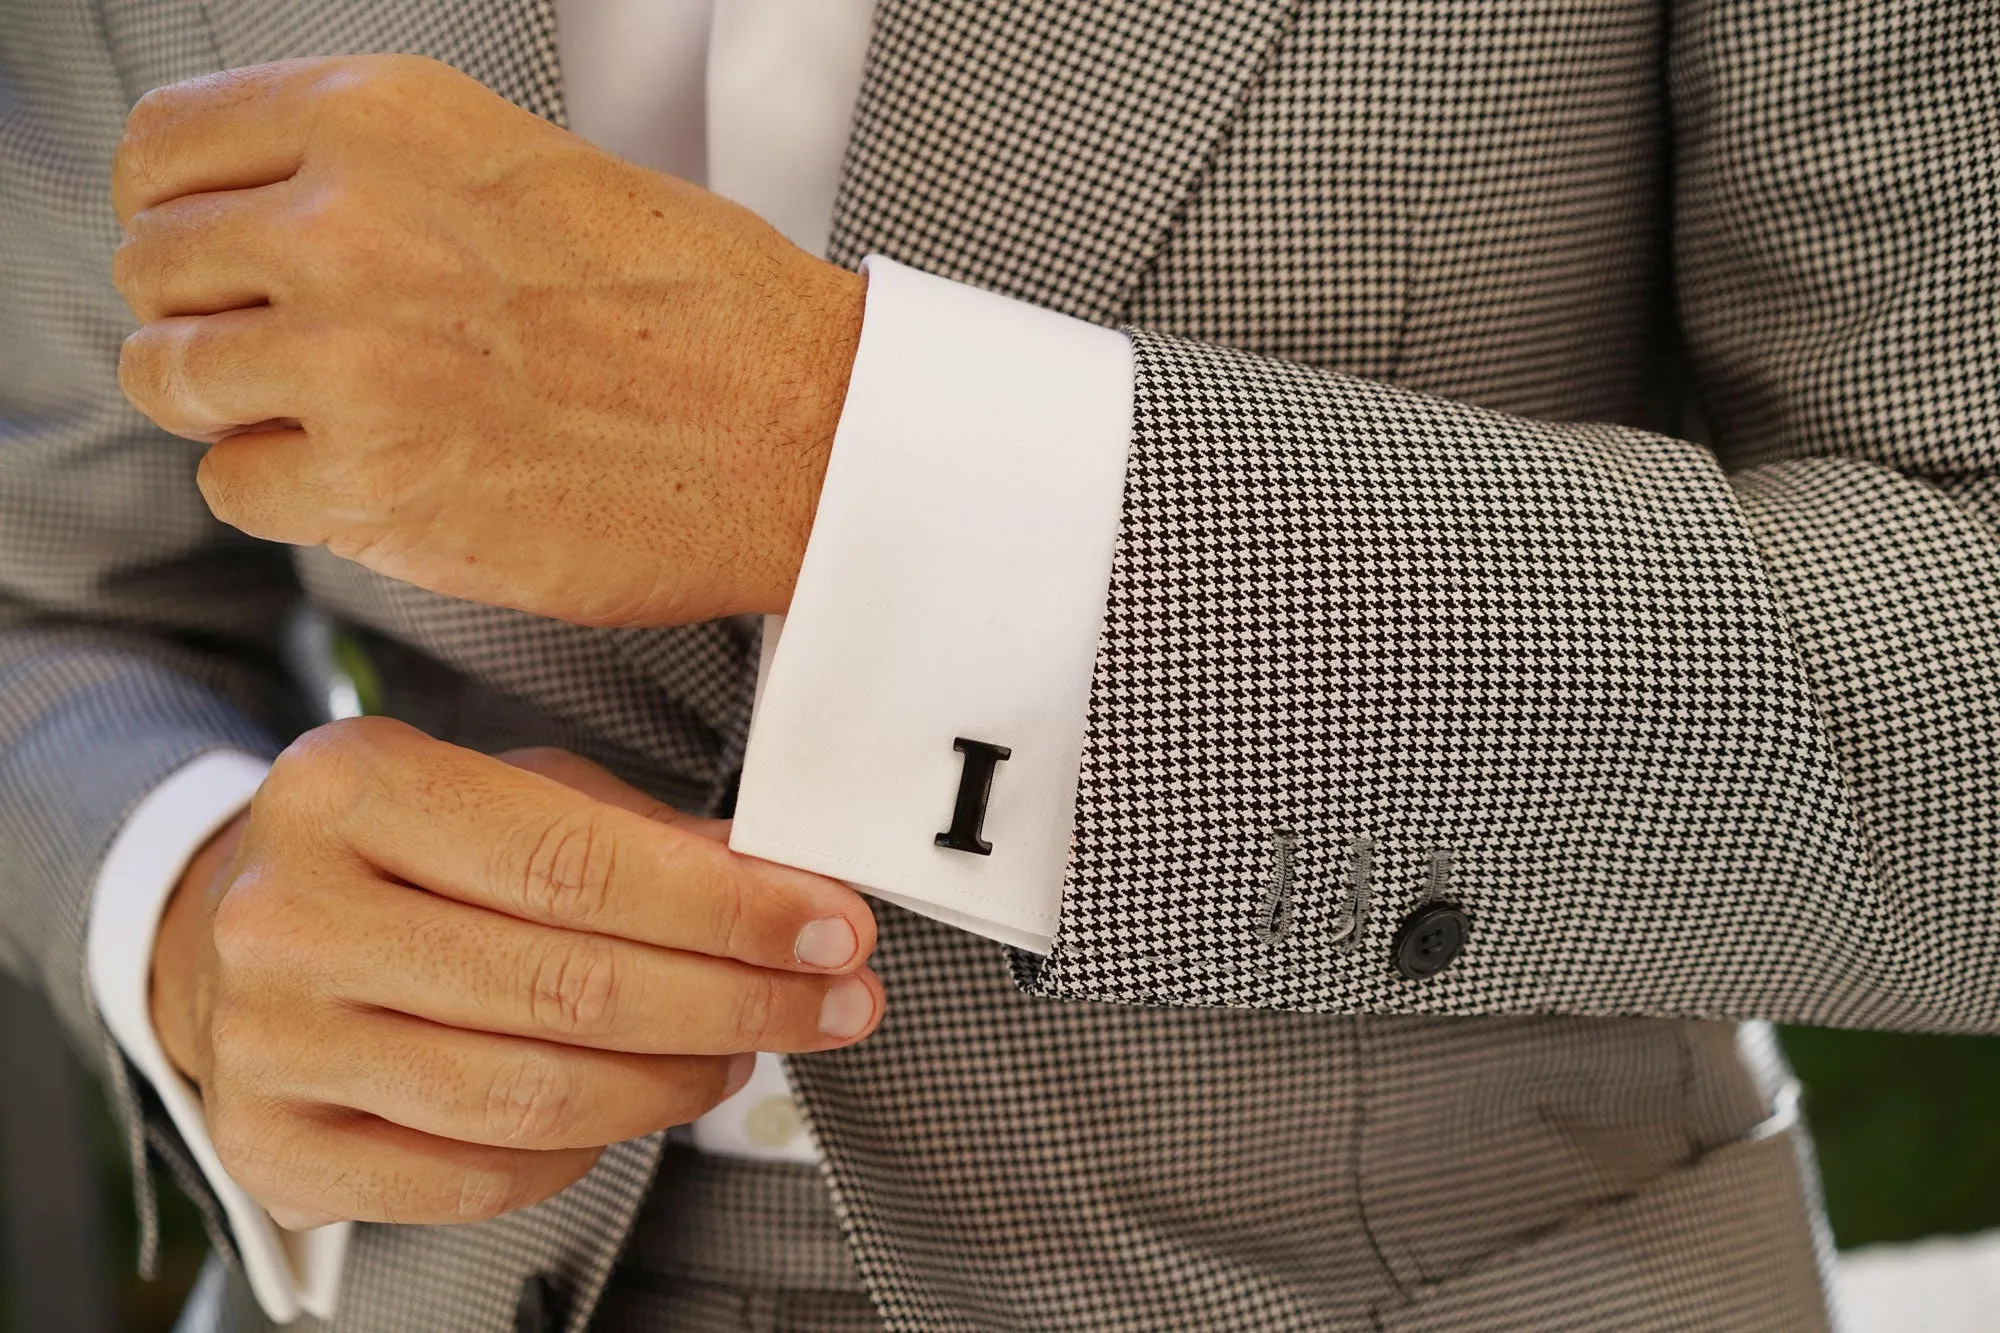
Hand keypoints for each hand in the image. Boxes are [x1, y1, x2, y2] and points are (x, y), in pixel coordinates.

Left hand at [111, 55, 865, 626]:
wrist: (802, 430)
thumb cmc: (704, 309)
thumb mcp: (532, 164)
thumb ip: (383, 178)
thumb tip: (269, 225)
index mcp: (384, 116)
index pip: (166, 149)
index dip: (181, 212)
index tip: (214, 253)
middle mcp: (346, 223)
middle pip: (152, 268)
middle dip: (208, 313)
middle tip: (289, 349)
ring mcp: (349, 360)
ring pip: (172, 380)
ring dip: (237, 405)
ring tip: (335, 417)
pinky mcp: (371, 486)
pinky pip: (234, 486)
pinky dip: (289, 491)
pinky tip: (375, 476)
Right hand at [148, 718, 880, 1228]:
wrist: (228, 930)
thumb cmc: (393, 852)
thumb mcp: (506, 787)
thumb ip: (637, 833)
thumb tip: (778, 884)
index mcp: (350, 787)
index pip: (577, 864)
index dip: (729, 910)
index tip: (833, 930)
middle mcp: (291, 914)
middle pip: (567, 988)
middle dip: (736, 1002)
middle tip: (830, 1004)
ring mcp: (271, 1041)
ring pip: (532, 1095)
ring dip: (674, 1084)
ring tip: (739, 1051)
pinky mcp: (274, 1146)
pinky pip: (477, 1177)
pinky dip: (583, 1151)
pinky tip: (630, 1105)